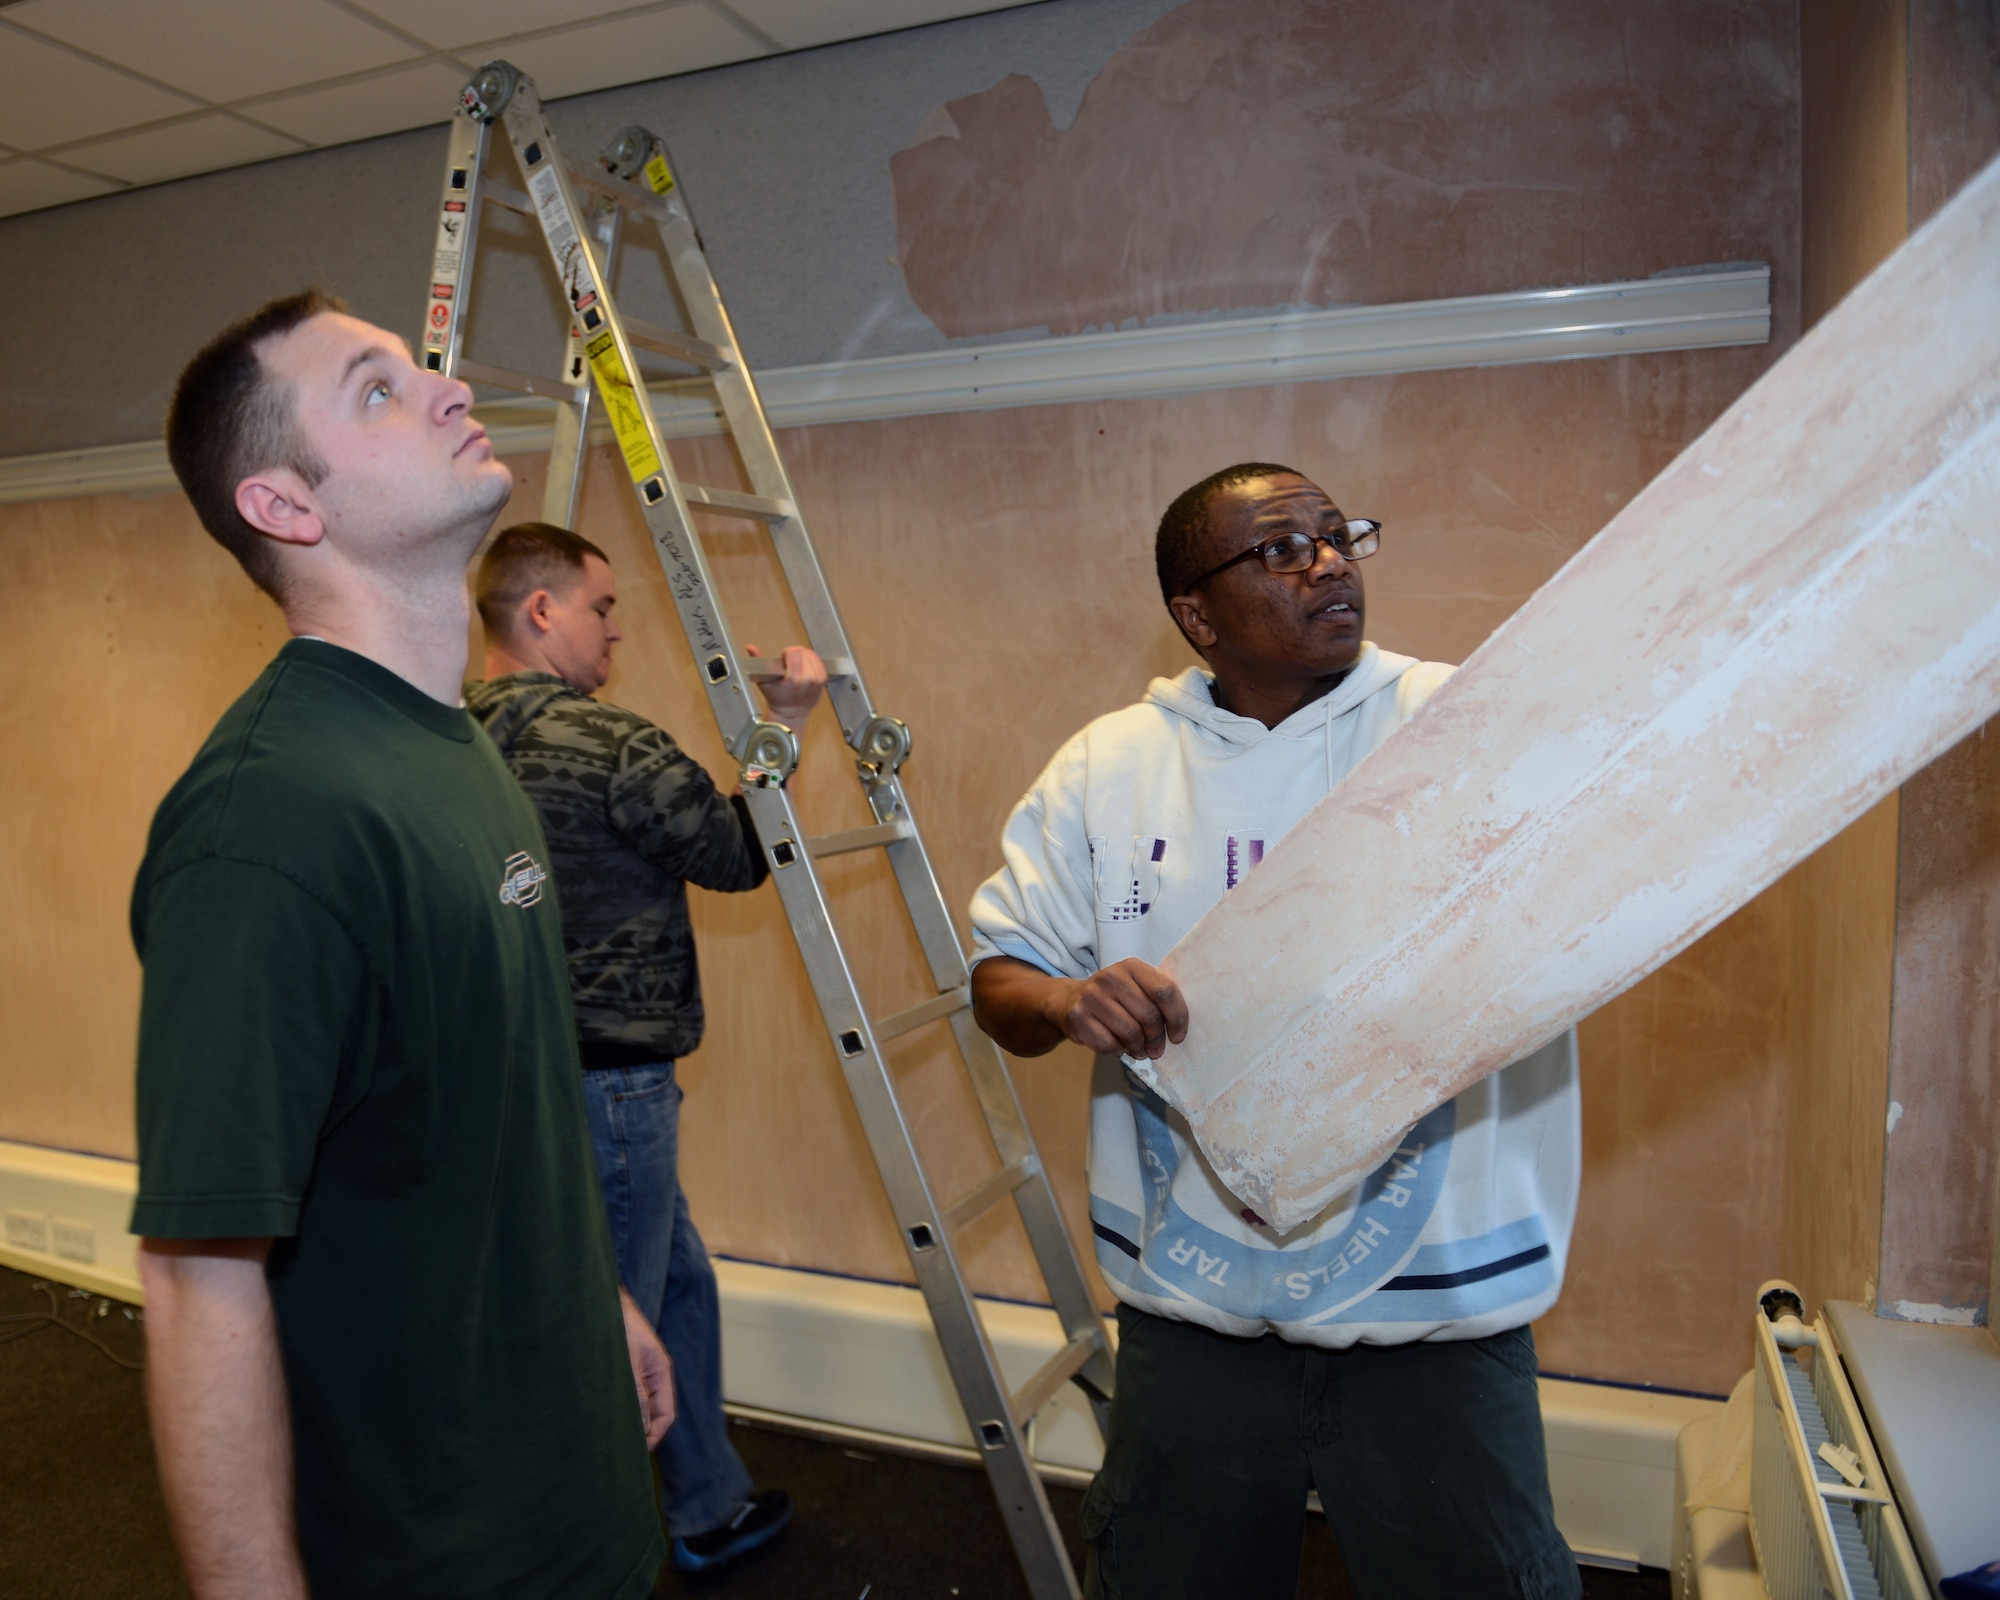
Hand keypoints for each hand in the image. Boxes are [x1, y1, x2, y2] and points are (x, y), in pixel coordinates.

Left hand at [619, 1290, 674, 1446]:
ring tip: (610, 1436)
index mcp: (661, 1372)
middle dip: (642, 1432)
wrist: (602, 1301)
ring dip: (628, 1420)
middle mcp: (652, 1374)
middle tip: (622, 1450)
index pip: (667, 1414)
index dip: (655, 1435)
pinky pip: (627, 1395)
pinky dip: (619, 1408)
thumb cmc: (619, 1324)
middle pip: (653, 1413)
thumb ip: (637, 1393)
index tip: (639, 1451)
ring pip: (638, 1405)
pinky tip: (604, 1415)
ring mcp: (638, 1372)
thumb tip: (644, 1427)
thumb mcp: (628, 1362)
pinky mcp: (623, 1370)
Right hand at [745, 644, 826, 732]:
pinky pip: (819, 661)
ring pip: (812, 655)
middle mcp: (809, 679)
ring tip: (797, 666)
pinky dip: (811, 662)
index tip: (783, 660)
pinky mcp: (824, 680)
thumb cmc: (777, 698)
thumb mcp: (764, 681)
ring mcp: (818, 680)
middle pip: (804, 651)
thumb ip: (758, 662)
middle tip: (789, 664)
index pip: (794, 652)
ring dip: (804, 657)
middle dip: (795, 654)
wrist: (792, 713)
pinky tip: (804, 669)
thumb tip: (750, 647)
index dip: (787, 653)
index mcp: (795, 679)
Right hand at [1045, 959, 1188, 1058]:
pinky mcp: (1078, 1018)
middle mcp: (1110, 977)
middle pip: (1149, 1015)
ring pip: (1131, 1033)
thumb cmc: (1114, 997)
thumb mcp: (1136, 985)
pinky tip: (1119, 1046)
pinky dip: (1119, 1050)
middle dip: (1157, 1038)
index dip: (1177, 1017)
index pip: (1164, 991)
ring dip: (1139, 1047)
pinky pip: (1110, 1044)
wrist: (1069, 1000)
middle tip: (1157, 1048)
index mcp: (1131, 966)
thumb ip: (1157, 995)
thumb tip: (1180, 1024)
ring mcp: (1092, 997)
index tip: (1177, 1036)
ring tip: (1139, 1049)